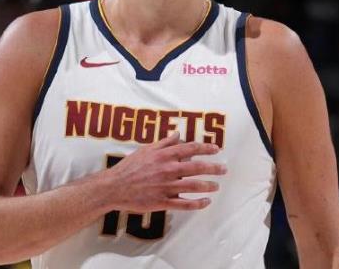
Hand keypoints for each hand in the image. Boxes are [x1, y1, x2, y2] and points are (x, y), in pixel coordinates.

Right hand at [104, 132, 226, 211]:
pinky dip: (197, 204)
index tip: (216, 149)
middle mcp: (168, 169)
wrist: (114, 186)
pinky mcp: (162, 202)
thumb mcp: (146, 149)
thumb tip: (177, 134)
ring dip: (208, 186)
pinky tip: (206, 202)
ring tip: (216, 186)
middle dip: (213, 168)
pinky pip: (184, 204)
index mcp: (164, 155)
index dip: (206, 148)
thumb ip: (163, 142)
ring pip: (194, 186)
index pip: (190, 148)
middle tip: (224, 169)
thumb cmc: (130, 166)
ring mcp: (166, 186)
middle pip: (197, 167)